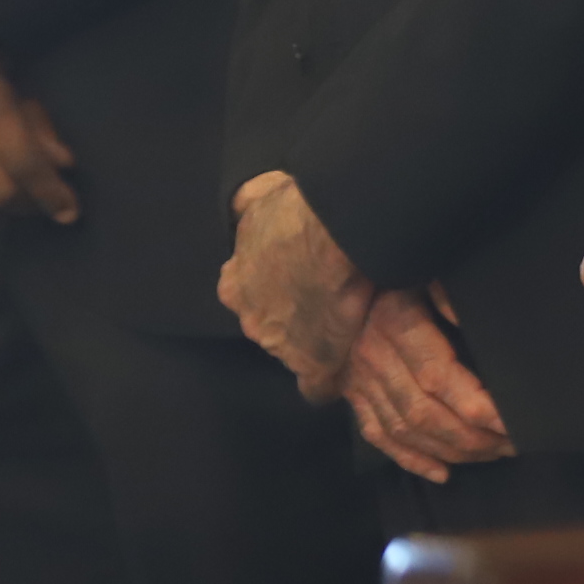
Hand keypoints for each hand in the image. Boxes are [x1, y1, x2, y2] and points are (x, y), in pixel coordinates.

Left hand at [221, 172, 374, 393]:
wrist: (338, 235)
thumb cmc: (300, 209)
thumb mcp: (259, 197)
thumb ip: (249, 204)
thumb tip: (242, 200)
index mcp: (235, 281)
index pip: (247, 291)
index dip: (275, 282)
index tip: (297, 275)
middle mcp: (250, 316)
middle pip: (268, 323)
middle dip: (291, 313)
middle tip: (324, 297)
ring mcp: (280, 346)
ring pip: (293, 349)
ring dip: (314, 338)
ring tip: (347, 324)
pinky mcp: (314, 367)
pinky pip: (318, 386)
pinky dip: (330, 379)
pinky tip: (344, 373)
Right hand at [347, 287, 515, 479]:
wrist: (329, 276)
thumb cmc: (390, 269)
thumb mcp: (420, 269)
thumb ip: (448, 294)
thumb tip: (473, 321)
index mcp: (395, 323)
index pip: (438, 376)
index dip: (476, 404)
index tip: (511, 420)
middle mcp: (374, 359)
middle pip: (425, 413)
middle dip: (473, 436)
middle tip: (514, 444)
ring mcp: (358, 382)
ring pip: (405, 430)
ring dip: (451, 450)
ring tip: (493, 455)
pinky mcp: (351, 395)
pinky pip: (378, 435)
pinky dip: (410, 459)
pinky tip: (442, 472)